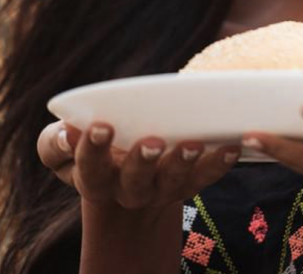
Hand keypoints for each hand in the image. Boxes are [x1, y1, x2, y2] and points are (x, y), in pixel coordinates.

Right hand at [38, 120, 239, 211]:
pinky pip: (205, 178)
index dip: (92, 149)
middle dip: (142, 162)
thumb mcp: (65, 151)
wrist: (125, 184)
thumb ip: (55, 143)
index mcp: (94, 179)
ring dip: (183, 163)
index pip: (89, 167)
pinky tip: (231, 147)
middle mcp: (128, 190)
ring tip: (192, 144)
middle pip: (134, 182)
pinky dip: (219, 164)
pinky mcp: (188, 185)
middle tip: (152, 142)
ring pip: (173, 183)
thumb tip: (66, 132)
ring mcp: (161, 190)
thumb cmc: (93, 154)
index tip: (100, 126)